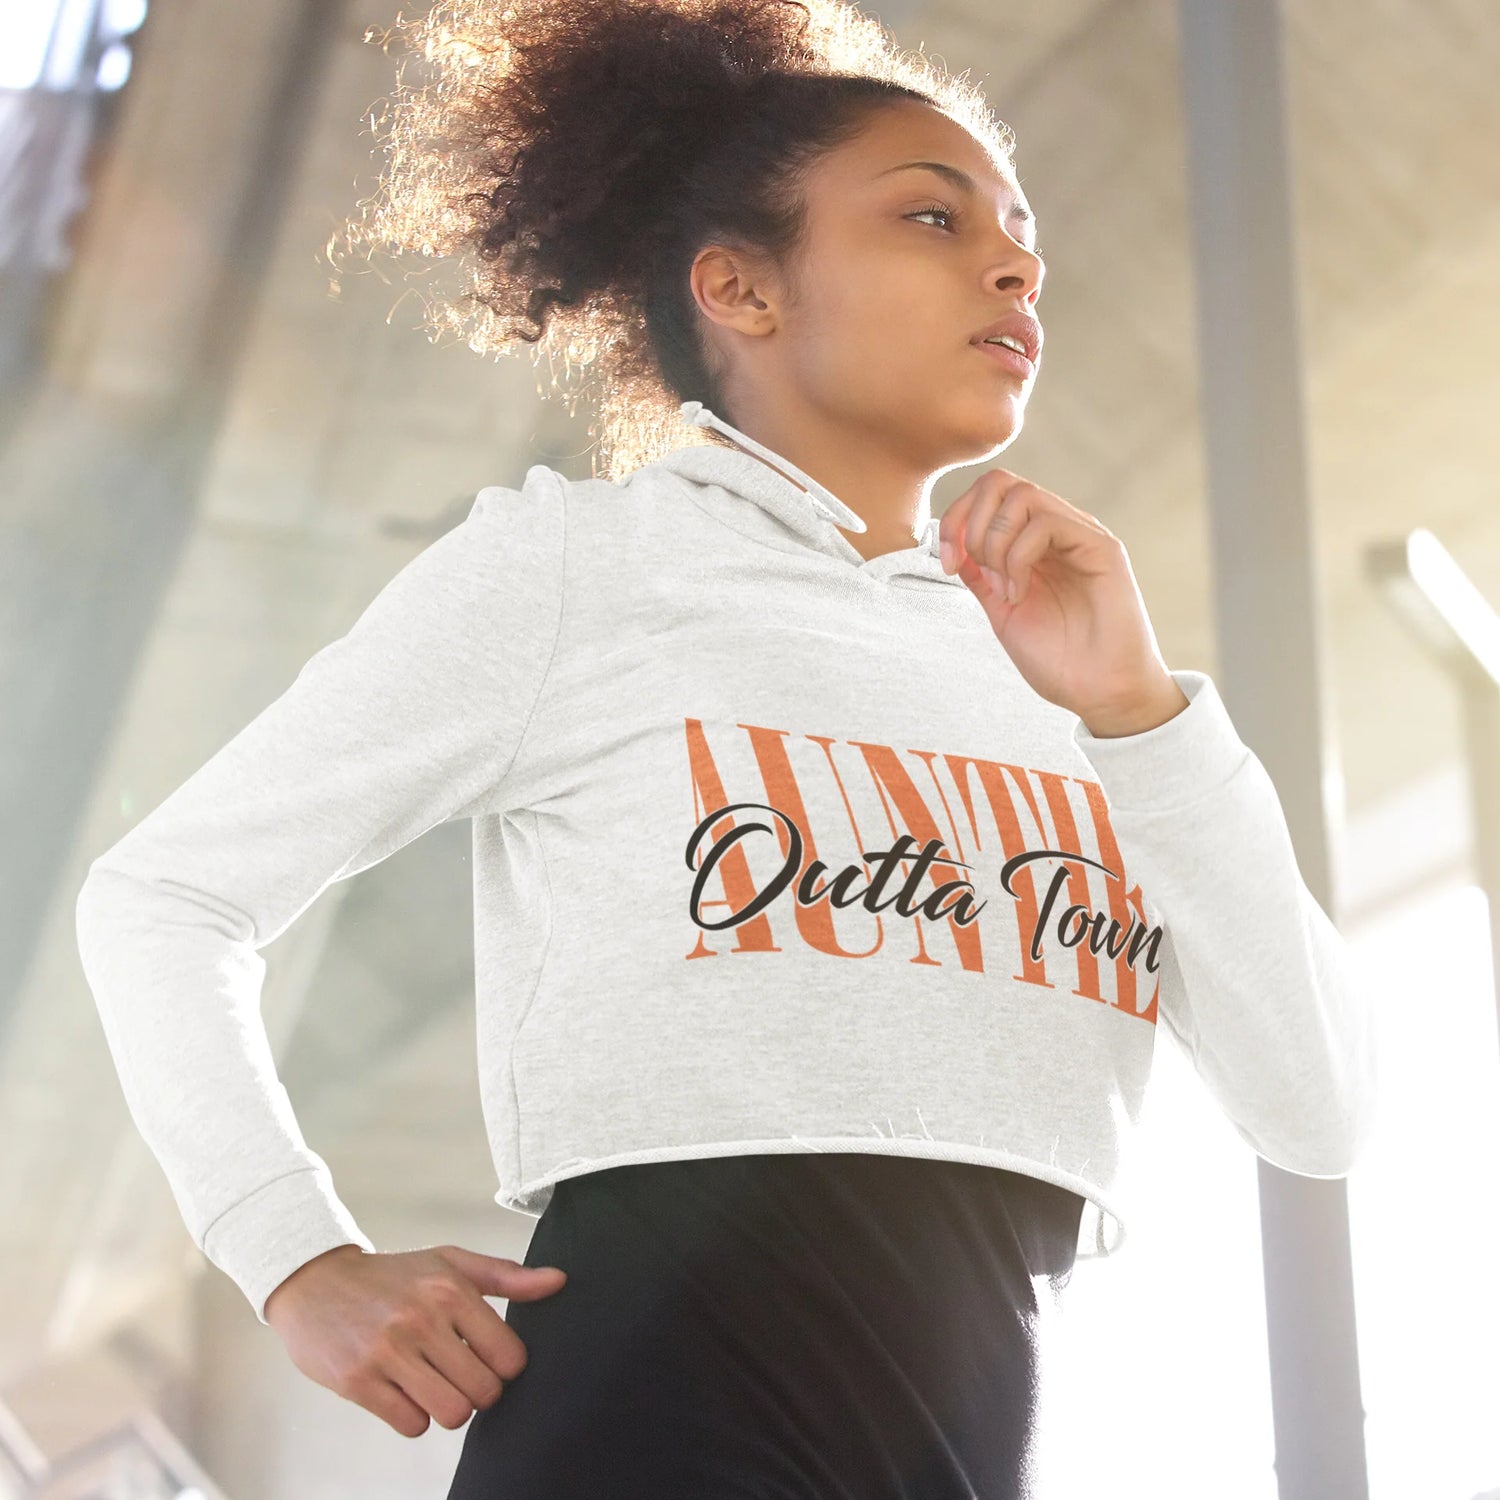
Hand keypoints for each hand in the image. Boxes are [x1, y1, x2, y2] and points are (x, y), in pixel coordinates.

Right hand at [264, 1243, 567, 1436]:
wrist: (316, 1283)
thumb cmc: (395, 1276)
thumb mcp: (450, 1263)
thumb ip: (507, 1276)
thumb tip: (560, 1281)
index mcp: (451, 1289)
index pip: (511, 1357)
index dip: (504, 1366)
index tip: (485, 1357)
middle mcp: (422, 1319)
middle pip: (484, 1392)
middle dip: (478, 1392)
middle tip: (459, 1375)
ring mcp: (389, 1352)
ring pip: (452, 1414)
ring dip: (448, 1408)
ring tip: (433, 1384)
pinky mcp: (358, 1381)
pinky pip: (411, 1425)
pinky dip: (413, 1416)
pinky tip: (402, 1390)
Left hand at [938, 468, 1188, 734]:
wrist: (1102, 694)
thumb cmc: (1061, 661)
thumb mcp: (1003, 613)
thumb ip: (981, 577)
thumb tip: (952, 546)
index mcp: (1032, 544)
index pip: (989, 495)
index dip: (956, 519)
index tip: (947, 565)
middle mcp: (1056, 532)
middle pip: (1001, 481)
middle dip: (968, 522)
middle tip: (975, 572)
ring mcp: (1079, 536)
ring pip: (1022, 495)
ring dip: (995, 542)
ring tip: (1004, 589)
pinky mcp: (1101, 548)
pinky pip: (1047, 522)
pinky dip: (1018, 556)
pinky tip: (1020, 594)